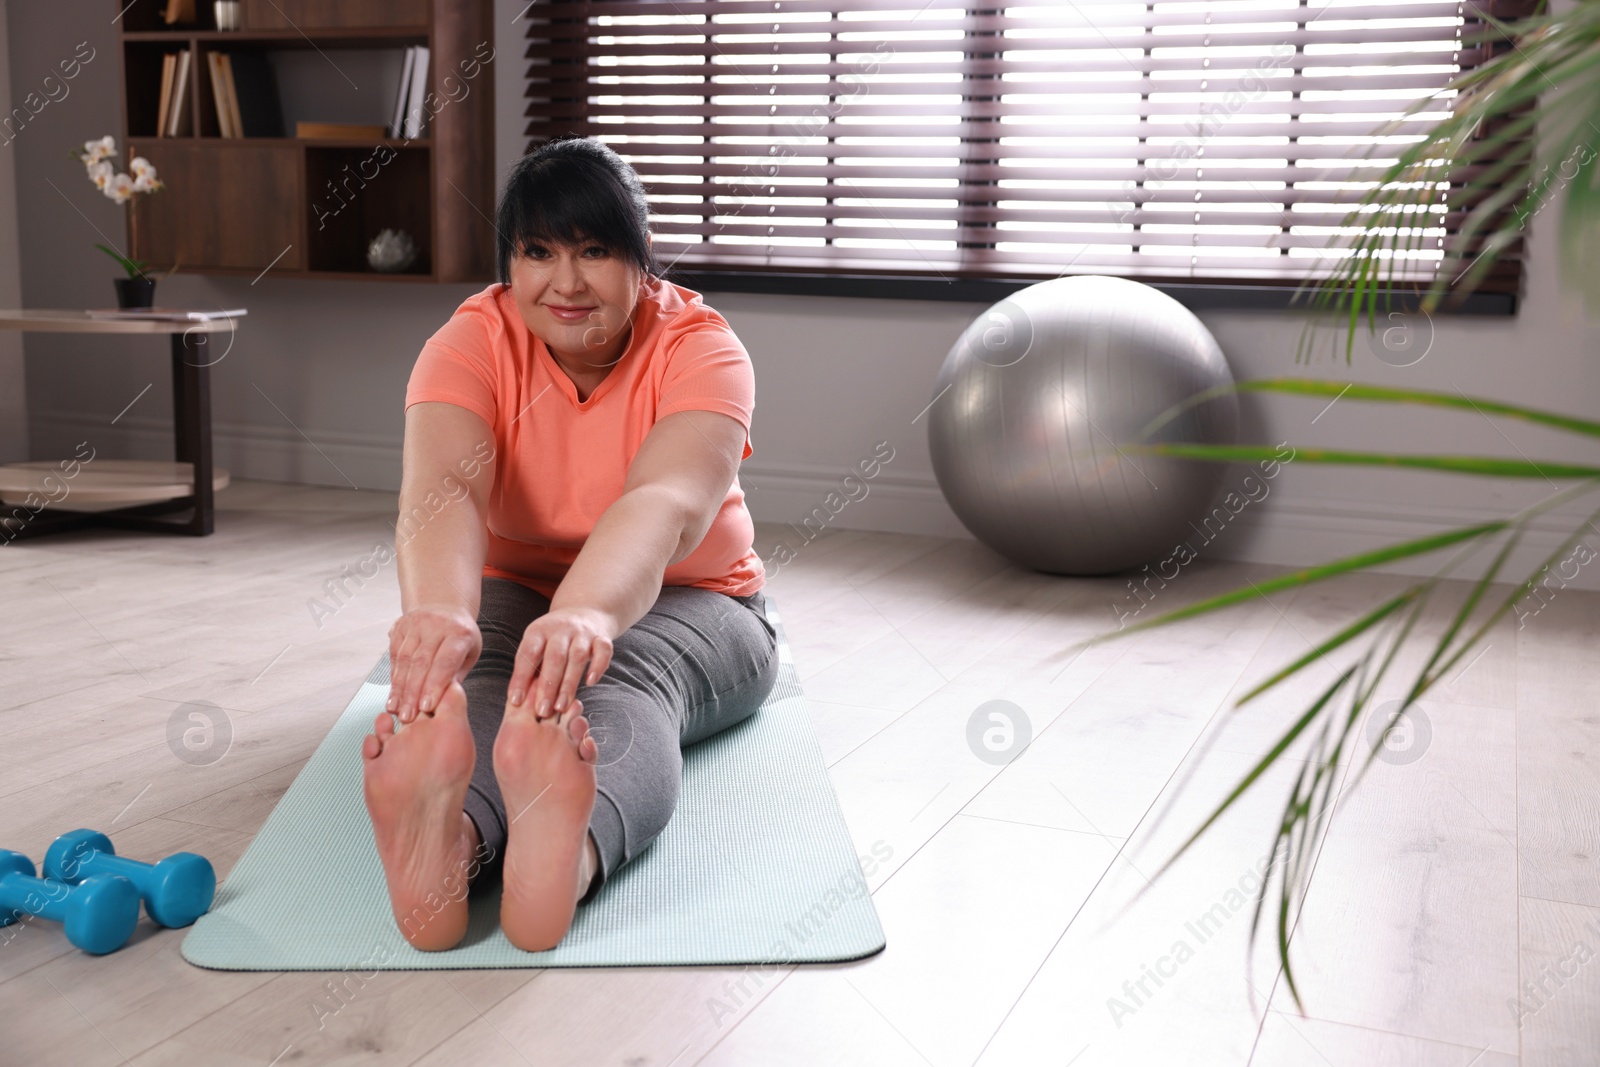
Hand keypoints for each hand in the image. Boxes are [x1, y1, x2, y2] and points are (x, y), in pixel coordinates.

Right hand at [387, 604, 481, 722]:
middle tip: (408, 716)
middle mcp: (436, 625)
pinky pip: (395, 655)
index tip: (427, 706)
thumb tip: (443, 701)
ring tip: (397, 709)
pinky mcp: (400, 627)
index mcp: (459, 632)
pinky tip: (393, 694)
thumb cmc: (460, 635)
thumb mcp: (470, 652)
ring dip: (399, 688)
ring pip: (404, 660)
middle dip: (413, 693)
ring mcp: (416, 624)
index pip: (445, 662)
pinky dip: (393, 677)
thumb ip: (457, 675)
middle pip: (421, 663)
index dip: (435, 685)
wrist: (445, 606)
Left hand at [508, 606, 616, 718]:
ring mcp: (583, 632)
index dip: (521, 677)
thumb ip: (529, 667)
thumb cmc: (555, 638)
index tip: (516, 701)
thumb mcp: (538, 644)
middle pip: (554, 657)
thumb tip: (516, 700)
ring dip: (569, 683)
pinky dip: (598, 666)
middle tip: (542, 711)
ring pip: (577, 657)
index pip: (528, 653)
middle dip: (548, 687)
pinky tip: (590, 682)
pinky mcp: (602, 637)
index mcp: (539, 630)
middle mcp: (561, 629)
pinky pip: (603, 650)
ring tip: (562, 706)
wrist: (585, 611)